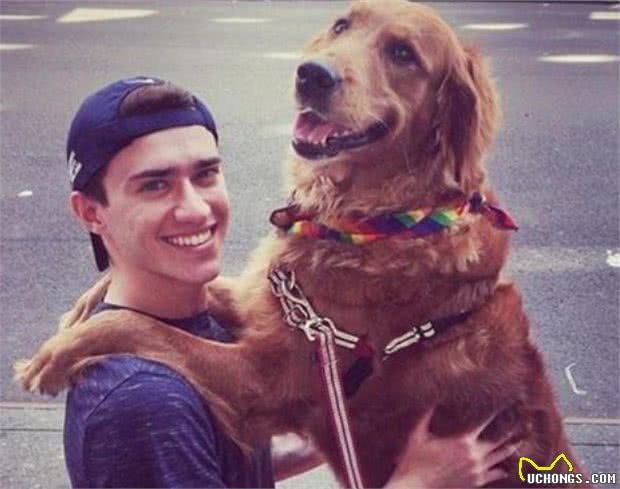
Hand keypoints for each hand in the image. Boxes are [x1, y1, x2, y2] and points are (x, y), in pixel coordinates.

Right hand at [386, 407, 518, 487]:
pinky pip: (494, 475)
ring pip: (500, 458)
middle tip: (521, 422)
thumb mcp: (417, 435)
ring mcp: (477, 471)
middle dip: (510, 431)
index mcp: (461, 441)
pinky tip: (505, 468)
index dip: (495, 412)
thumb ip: (425, 416)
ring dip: (510, 449)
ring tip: (519, 441)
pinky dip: (501, 470)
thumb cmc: (414, 461)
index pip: (483, 422)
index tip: (504, 403)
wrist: (416, 488)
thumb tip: (432, 399)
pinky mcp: (476, 483)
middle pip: (499, 441)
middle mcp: (473, 455)